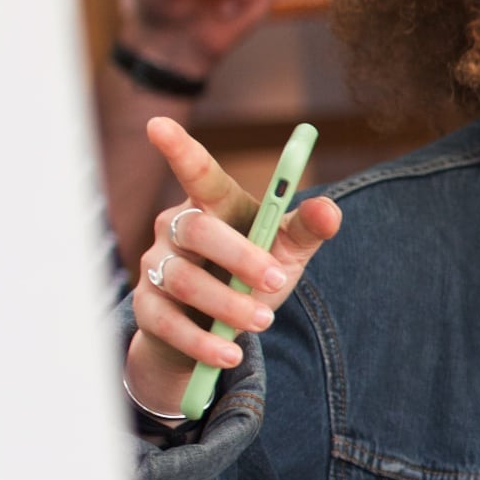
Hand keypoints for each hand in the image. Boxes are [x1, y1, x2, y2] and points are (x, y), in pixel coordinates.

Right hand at [124, 116, 342, 414]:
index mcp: (213, 206)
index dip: (179, 150)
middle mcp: (176, 229)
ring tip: (264, 320)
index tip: (157, 124)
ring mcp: (157, 267)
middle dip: (239, 255)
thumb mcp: (285, 252)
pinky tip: (230, 354)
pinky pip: (170, 323)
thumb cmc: (252, 275)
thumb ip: (307, 229)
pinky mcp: (148, 308)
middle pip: (197, 229)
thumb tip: (330, 209)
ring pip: (184, 279)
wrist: (217, 329)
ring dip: (228, 303)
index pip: (198, 175)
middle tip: (277, 280)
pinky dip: (204, 342)